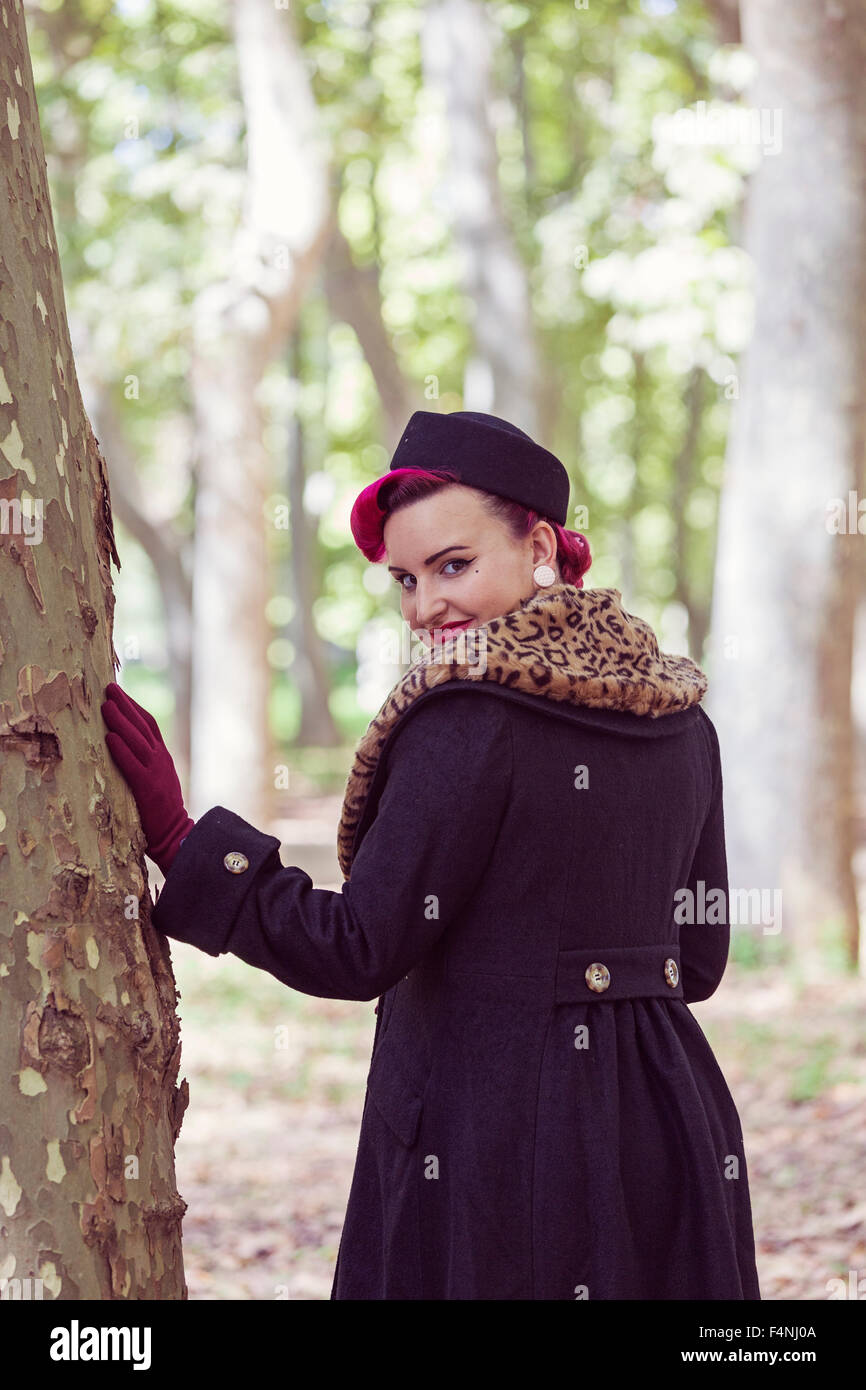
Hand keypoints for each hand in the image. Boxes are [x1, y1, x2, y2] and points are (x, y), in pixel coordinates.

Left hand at [101, 681, 193, 875]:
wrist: (176, 835)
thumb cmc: (160, 812)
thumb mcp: (157, 780)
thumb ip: (145, 763)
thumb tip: (123, 745)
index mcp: (163, 757)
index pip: (149, 724)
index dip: (134, 706)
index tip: (118, 691)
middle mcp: (161, 760)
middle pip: (142, 726)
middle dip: (125, 705)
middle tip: (108, 688)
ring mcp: (156, 773)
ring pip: (137, 741)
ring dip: (121, 721)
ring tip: (106, 706)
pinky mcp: (148, 789)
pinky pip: (133, 765)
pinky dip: (121, 751)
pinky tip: (109, 738)